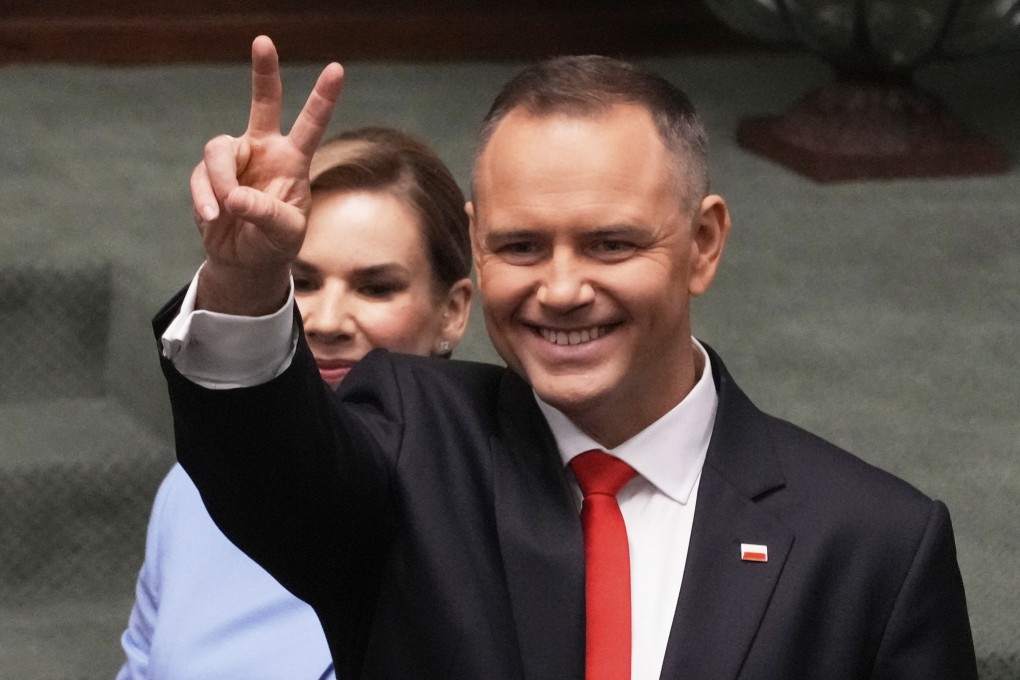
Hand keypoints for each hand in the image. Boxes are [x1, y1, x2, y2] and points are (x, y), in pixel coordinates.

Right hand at [190, 35, 343, 314]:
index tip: (337, 68)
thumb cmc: (275, 244)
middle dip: (264, 71)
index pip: (311, 125)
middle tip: (264, 40)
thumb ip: (267, 216)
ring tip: (227, 211)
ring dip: (220, 181)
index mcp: (293, 161)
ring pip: (218, 149)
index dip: (322, 98)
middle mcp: (264, 150)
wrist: (246, 261)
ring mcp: (235, 159)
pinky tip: (214, 218)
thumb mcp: (284, 234)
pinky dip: (205, 199)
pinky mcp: (209, 175)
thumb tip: (236, 198)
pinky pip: (201, 178)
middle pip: (263, 102)